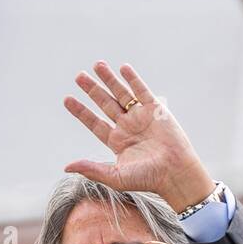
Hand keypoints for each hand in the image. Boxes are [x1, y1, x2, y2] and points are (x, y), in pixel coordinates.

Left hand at [63, 61, 214, 211]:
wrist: (175, 172)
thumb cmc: (147, 179)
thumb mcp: (115, 176)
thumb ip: (92, 169)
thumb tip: (67, 167)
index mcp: (117, 142)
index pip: (95, 123)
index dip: (81, 111)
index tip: (67, 99)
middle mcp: (127, 127)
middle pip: (105, 104)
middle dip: (92, 90)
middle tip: (79, 76)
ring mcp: (141, 117)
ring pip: (122, 94)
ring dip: (109, 79)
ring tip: (97, 65)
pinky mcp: (156, 110)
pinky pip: (142, 90)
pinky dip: (133, 79)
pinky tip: (123, 68)